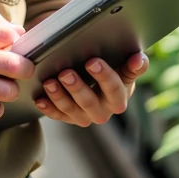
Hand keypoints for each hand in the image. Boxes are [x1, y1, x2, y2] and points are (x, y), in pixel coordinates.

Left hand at [33, 51, 147, 128]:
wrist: (97, 77)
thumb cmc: (112, 66)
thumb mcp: (124, 64)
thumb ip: (134, 63)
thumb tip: (138, 59)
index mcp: (120, 96)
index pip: (114, 88)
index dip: (104, 76)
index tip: (92, 62)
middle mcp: (104, 111)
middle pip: (90, 102)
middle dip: (77, 88)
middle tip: (65, 73)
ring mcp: (85, 116)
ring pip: (71, 110)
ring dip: (59, 96)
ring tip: (49, 82)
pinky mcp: (69, 118)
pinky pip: (58, 116)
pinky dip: (49, 108)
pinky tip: (40, 99)